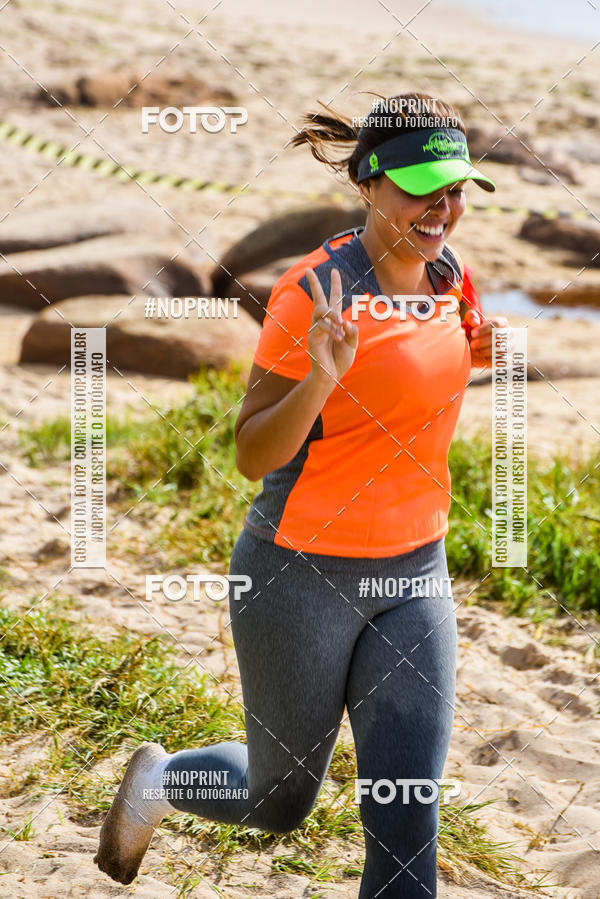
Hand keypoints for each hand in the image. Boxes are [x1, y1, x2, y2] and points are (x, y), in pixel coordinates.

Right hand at [305, 267, 358, 383]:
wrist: (331, 375)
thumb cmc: (340, 359)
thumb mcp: (352, 343)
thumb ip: (352, 332)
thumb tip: (345, 322)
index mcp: (334, 321)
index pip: (334, 299)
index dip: (335, 285)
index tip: (334, 271)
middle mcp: (323, 322)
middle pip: (318, 298)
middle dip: (313, 283)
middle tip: (307, 269)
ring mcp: (316, 329)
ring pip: (321, 311)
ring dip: (333, 316)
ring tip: (341, 326)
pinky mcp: (313, 338)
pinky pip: (322, 327)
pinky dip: (332, 331)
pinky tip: (339, 338)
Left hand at [465, 310, 509, 366]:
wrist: (473, 349)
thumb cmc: (473, 332)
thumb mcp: (470, 322)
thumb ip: (471, 317)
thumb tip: (475, 322)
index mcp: (502, 323)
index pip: (497, 324)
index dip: (484, 329)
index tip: (472, 333)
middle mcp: (509, 334)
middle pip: (499, 337)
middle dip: (483, 341)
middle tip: (472, 345)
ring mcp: (509, 347)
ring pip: (500, 350)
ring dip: (484, 351)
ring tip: (473, 351)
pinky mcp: (506, 359)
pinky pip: (499, 360)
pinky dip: (488, 360)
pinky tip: (479, 357)